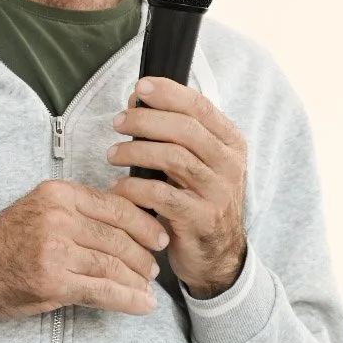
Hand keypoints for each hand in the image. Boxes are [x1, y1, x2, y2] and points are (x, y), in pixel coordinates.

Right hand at [0, 180, 167, 326]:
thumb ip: (79, 211)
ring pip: (113, 264)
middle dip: (143, 255)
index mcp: (58, 194)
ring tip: (148, 288)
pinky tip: (143, 305)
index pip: (115, 205)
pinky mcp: (53, 281)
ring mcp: (55, 249)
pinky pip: (102, 290)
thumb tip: (130, 220)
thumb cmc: (7, 243)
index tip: (158, 236)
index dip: (143, 223)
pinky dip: (128, 299)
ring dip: (137, 279)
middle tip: (154, 268)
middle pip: (118, 236)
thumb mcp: (41, 211)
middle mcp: (57, 217)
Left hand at [107, 78, 246, 298]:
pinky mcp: (200, 219)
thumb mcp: (196, 163)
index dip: (168, 93)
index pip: (200, 107)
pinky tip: (117, 188)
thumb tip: (137, 100)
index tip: (140, 88)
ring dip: (135, 151)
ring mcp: (218, 192)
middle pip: (185, 129)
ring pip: (173, 158)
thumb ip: (174, 134)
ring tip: (112, 154)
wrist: (217, 255)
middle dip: (145, 120)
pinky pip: (161, 195)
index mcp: (230, 143)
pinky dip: (134, 188)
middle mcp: (229, 164)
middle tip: (117, 122)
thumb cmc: (197, 200)